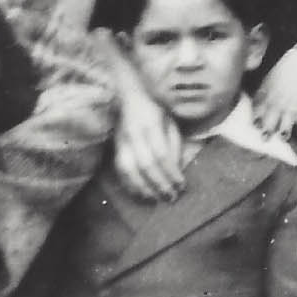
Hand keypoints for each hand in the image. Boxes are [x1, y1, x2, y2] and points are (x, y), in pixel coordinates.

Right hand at [113, 79, 184, 201]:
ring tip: (156, 200)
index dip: (171, 173)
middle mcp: (134, 134)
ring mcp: (121, 141)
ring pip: (129, 170)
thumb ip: (174, 145)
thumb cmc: (155, 109)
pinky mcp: (114, 148)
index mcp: (151, 124)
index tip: (181, 185)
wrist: (128, 96)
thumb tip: (177, 170)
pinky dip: (129, 185)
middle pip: (146, 165)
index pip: (161, 154)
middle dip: (159, 184)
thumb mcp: (170, 121)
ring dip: (143, 189)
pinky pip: (119, 171)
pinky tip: (141, 194)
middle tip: (171, 197)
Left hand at [254, 46, 296, 149]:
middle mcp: (275, 106)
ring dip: (283, 136)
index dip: (253, 122)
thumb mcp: (267, 79)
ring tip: (283, 141)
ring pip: (283, 128)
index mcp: (265, 98)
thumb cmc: (284, 69)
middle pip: (268, 124)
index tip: (251, 130)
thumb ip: (260, 94)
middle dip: (265, 134)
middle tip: (264, 141)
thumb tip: (253, 105)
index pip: (255, 114)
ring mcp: (289, 109)